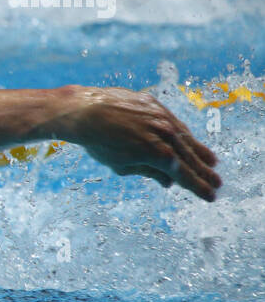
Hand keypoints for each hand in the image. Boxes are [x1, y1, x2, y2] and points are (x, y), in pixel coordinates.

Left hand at [52, 86, 220, 200]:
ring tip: (211, 163)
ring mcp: (162, 118)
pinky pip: (174, 123)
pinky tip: (189, 141)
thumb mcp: (122, 166)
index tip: (210, 196)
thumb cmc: (99, 143)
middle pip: (191, 158)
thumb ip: (149, 173)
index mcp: (159, 155)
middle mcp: (166, 135)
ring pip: (186, 138)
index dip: (198, 188)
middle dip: (205, 173)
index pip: (185, 176)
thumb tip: (169, 182)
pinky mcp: (155, 105)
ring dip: (199, 152)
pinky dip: (183, 134)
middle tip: (217, 183)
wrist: (85, 112)